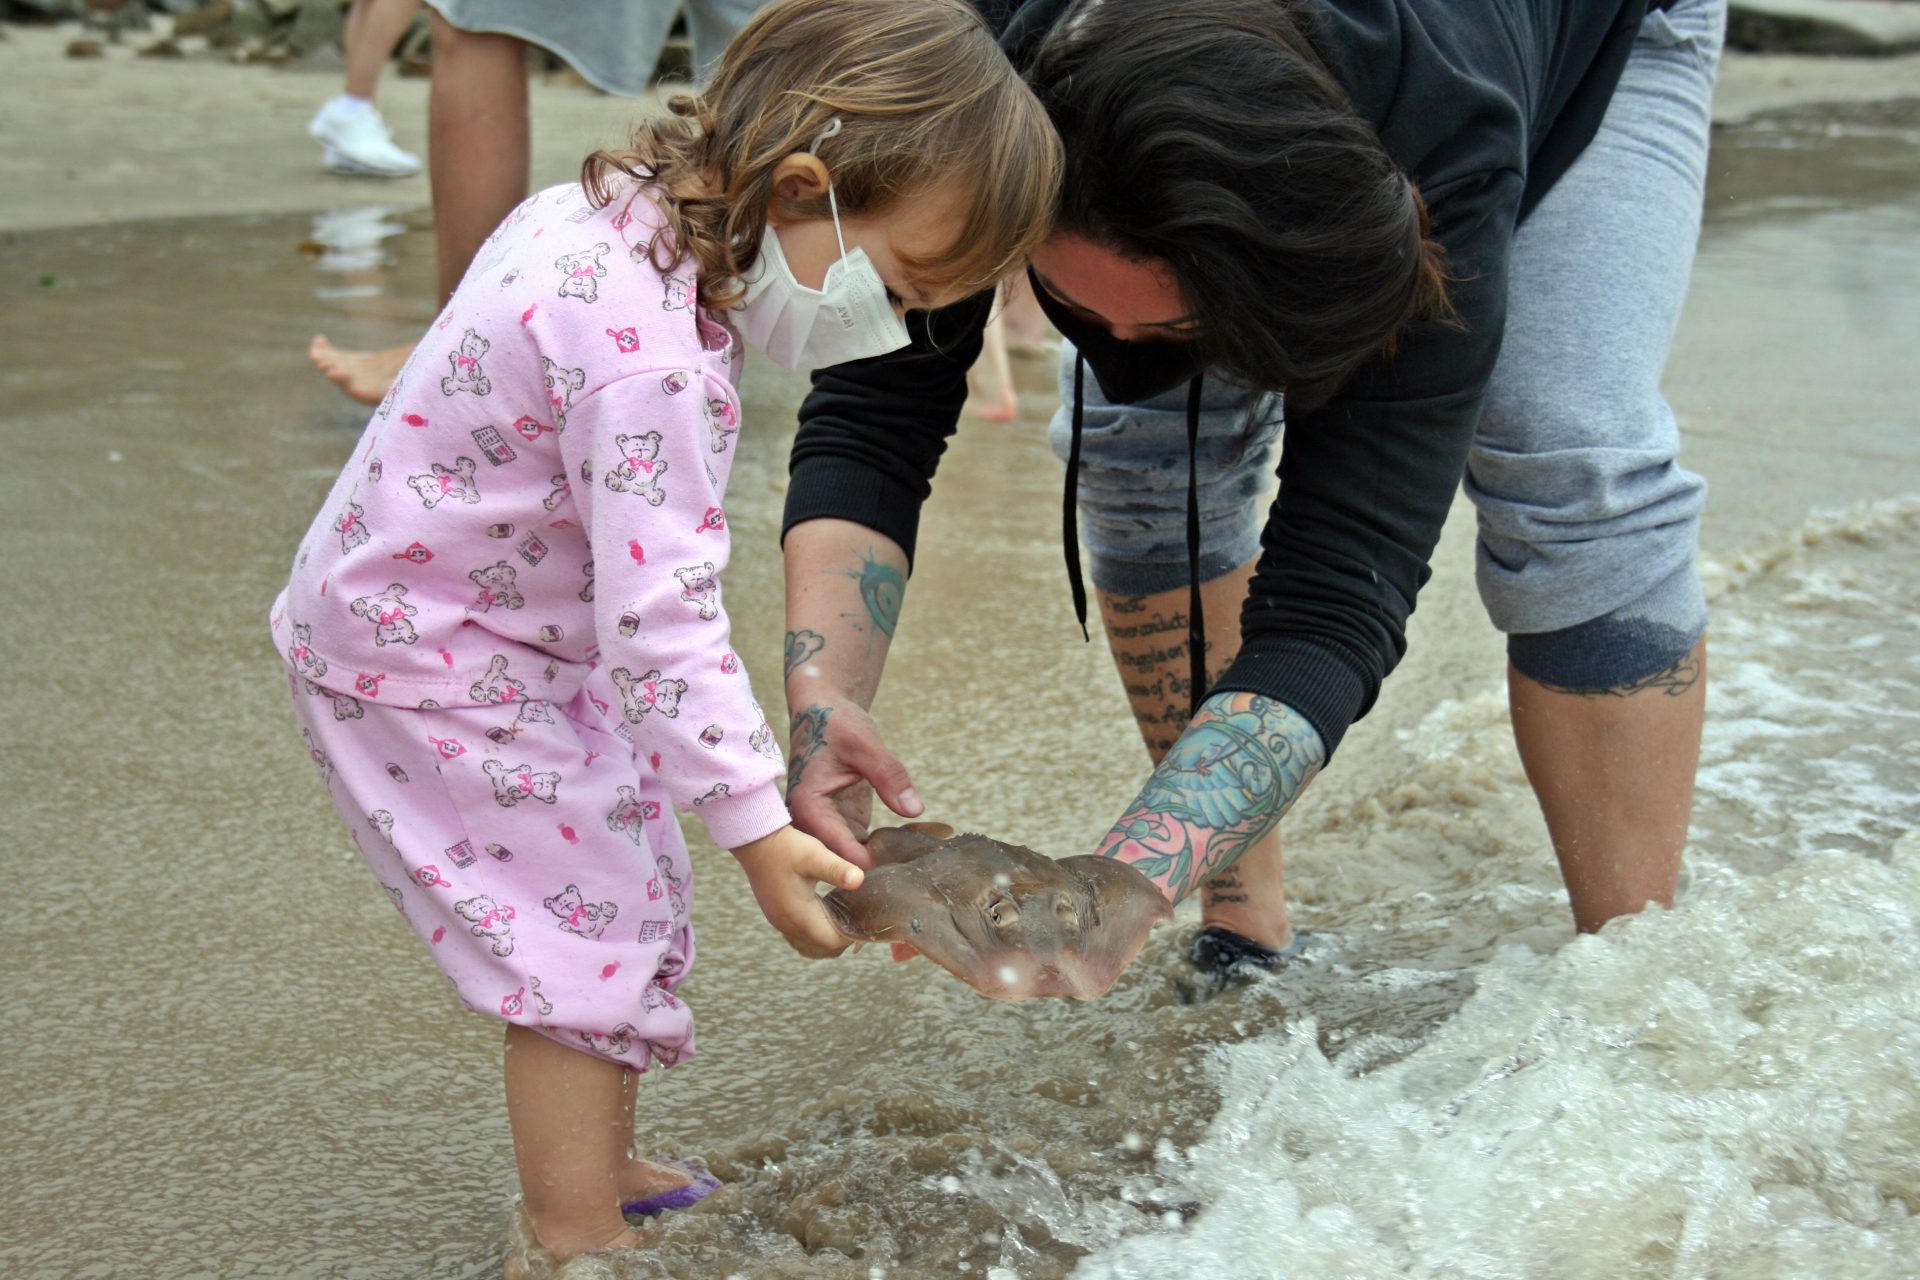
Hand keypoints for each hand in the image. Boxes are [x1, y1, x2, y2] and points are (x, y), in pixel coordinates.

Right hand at [730, 825, 865, 958]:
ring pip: (809, 947)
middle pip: (822, 950)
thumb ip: (837, 869)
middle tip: (856, 919)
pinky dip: (814, 933)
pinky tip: (823, 913)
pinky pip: (799, 937)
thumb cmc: (786, 847)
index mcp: (799, 915)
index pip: (831, 943)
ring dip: (827, 938)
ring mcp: (779, 921)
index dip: (850, 936)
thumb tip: (859, 880)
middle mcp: (787, 925)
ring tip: (841, 917)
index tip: (864, 919)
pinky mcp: (776, 915)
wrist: (755, 840)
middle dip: (841, 940)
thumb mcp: (814, 855)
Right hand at [785, 694, 922, 868]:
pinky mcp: (843, 823)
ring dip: (883, 862)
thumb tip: (914, 809)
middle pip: (841, 861)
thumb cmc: (837, 723)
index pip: (836, 847)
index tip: (896, 877)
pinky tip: (913, 851)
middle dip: (875, 870)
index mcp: (808, 806)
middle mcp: (812, 822)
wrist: (824, 711)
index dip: (864, 865)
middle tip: (914, 879)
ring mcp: (827, 825)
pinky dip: (886, 848)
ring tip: (919, 868)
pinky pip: (864, 845)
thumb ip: (889, 776)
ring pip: (854, 859)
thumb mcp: (865, 745)